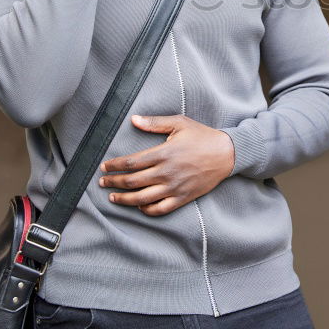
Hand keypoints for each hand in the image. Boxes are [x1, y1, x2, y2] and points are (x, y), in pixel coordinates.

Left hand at [99, 115, 235, 216]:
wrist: (226, 154)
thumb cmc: (202, 136)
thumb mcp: (179, 123)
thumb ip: (155, 122)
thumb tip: (133, 119)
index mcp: (163, 153)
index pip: (131, 163)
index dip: (114, 166)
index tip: (104, 167)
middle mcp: (166, 172)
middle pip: (132, 182)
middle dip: (114, 182)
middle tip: (103, 182)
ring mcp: (174, 187)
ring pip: (142, 198)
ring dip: (124, 199)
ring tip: (113, 197)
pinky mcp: (182, 197)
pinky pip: (160, 209)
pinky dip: (146, 209)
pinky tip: (139, 206)